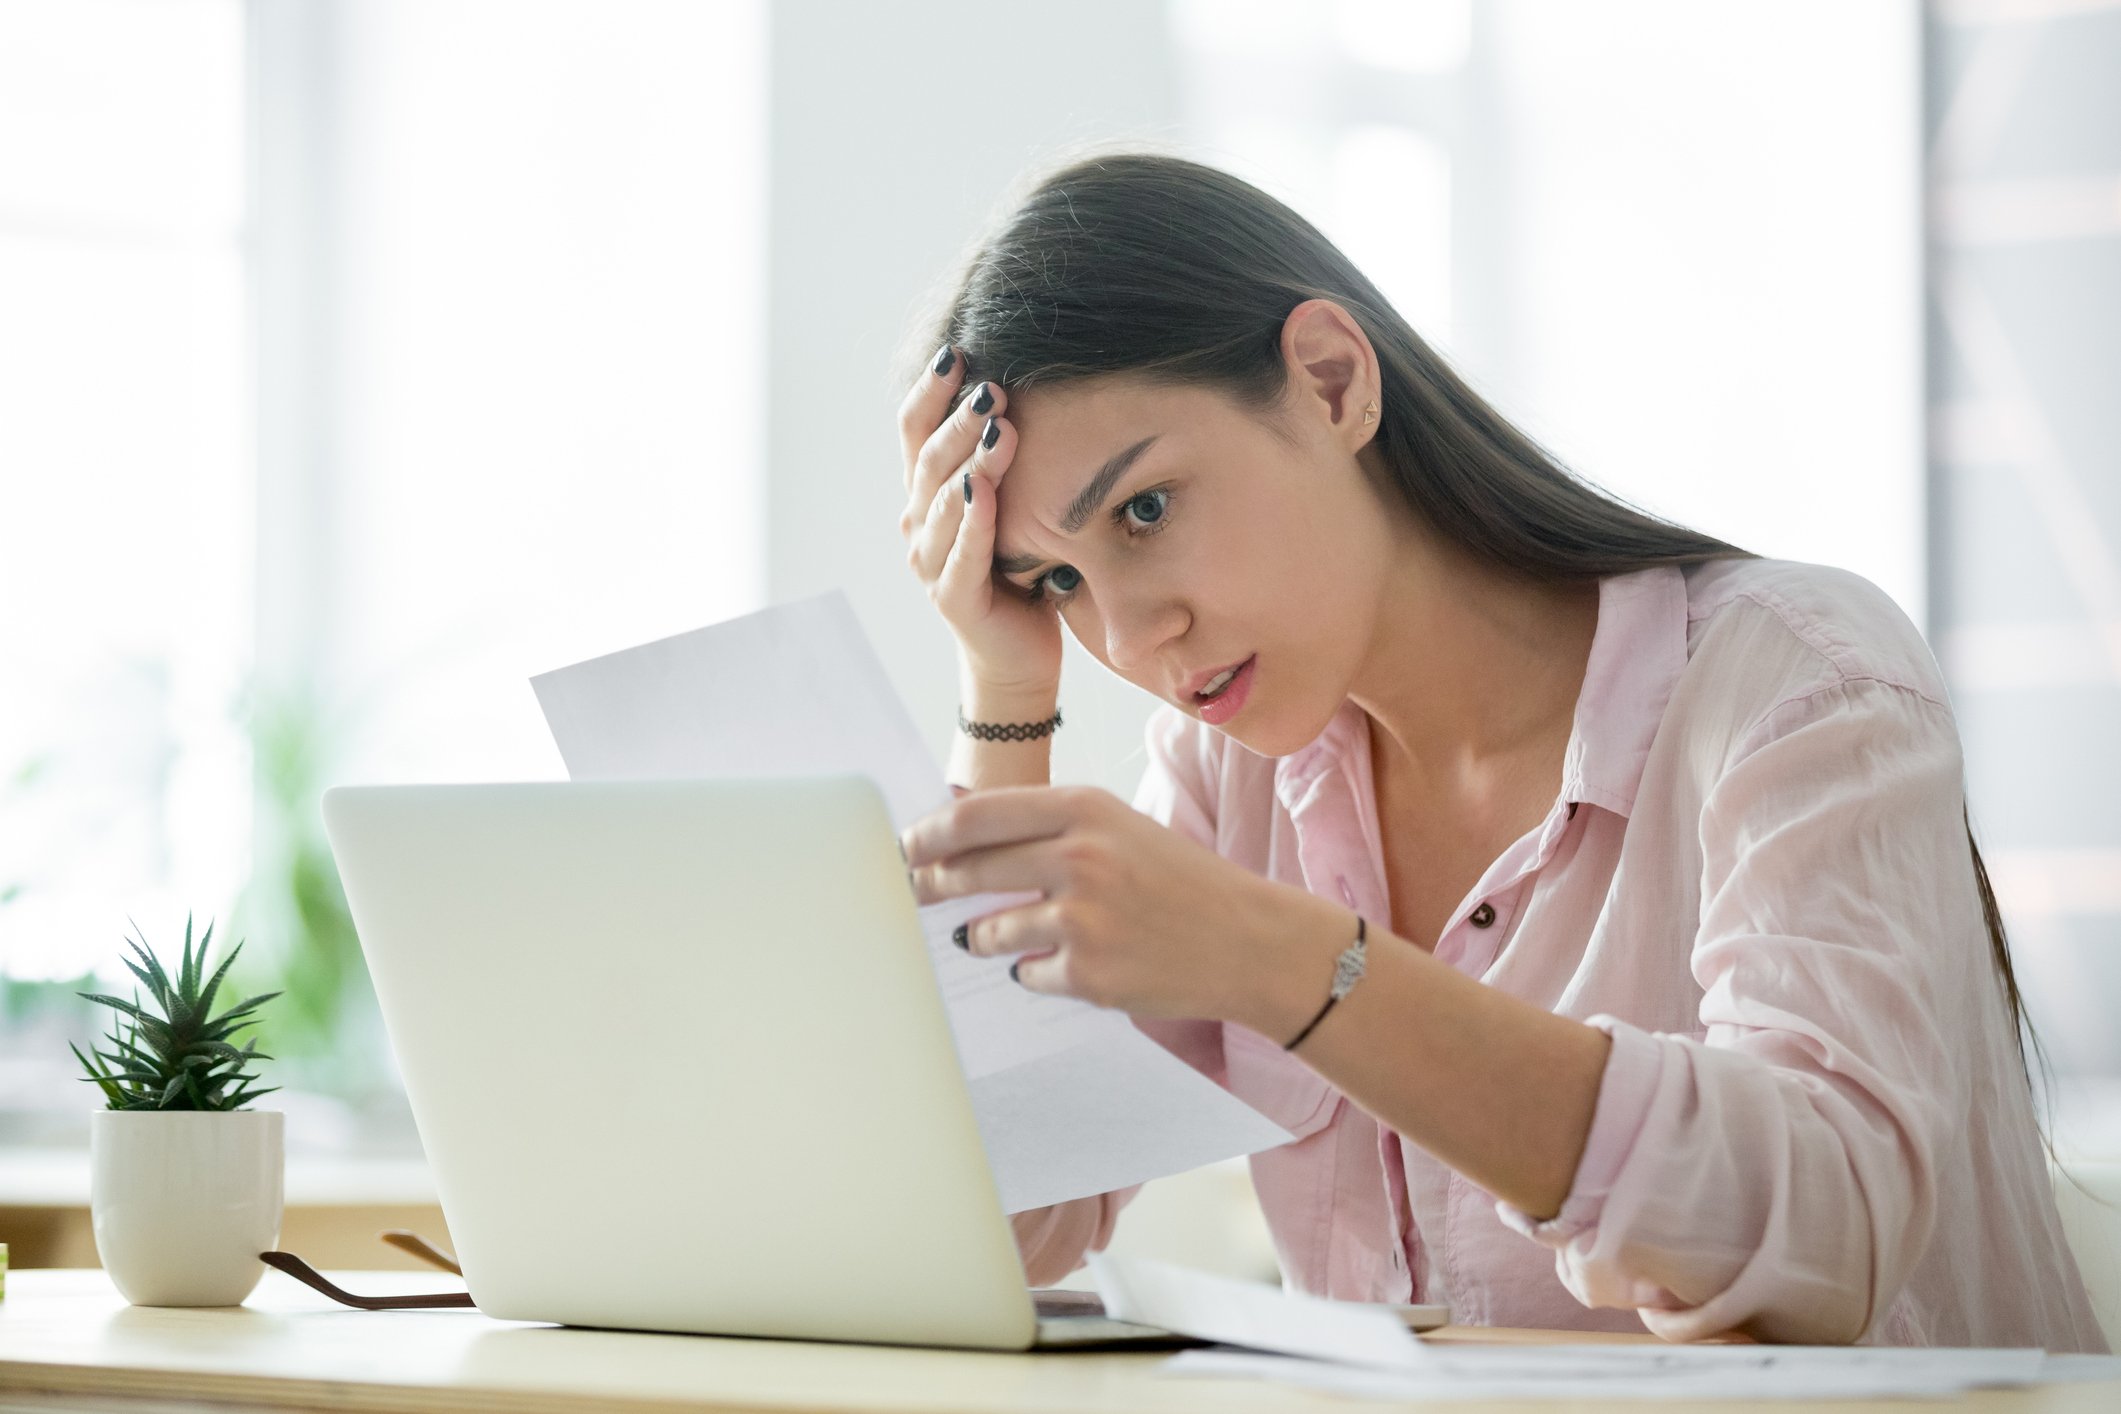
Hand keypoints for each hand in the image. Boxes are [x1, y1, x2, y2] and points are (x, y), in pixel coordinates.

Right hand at [896, 344, 1061, 694]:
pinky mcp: (953, 598)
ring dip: (971, 460)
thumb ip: (1003, 458)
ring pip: (943, 500)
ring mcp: (930, 561)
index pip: (914, 429)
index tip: (958, 351)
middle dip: (960, 419)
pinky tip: (984, 492)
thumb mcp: (1013, 503)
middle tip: (992, 386)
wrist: (1016, 652)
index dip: (930, 390)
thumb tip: (1025, 385)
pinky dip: (973, 521)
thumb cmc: (1020, 570)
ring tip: (1001, 427)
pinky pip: (962, 553)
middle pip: (929, 457)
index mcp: (926, 492)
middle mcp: (918, 522)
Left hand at [899, 784, 1345, 1030]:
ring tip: (999, 936)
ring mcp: (1083, 919)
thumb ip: (1048, 828)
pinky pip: (1026, 974)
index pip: (975, 817)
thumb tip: (958, 840)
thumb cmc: (1178, 880)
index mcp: (1085, 809)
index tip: (904, 847)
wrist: (1249, 940)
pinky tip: (1069, 963)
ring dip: (983, 936)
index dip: (927, 835)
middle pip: (967, 871)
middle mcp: (1080, 857)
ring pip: (988, 931)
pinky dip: (1033, 971)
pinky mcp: (1088, 975)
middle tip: (913, 895)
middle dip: (929, 886)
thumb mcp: (1119, 828)